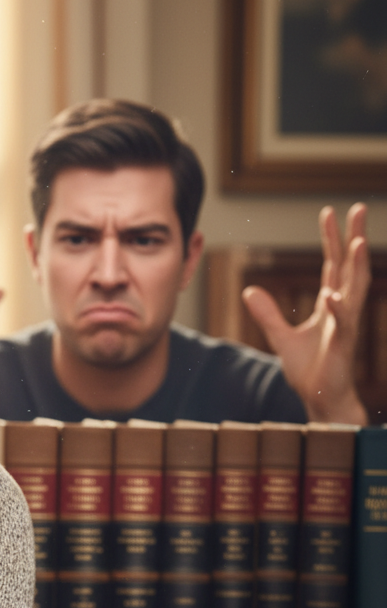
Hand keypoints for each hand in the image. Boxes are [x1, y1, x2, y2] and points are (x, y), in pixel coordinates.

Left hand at [243, 203, 369, 424]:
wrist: (321, 398)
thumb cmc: (309, 369)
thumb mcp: (281, 337)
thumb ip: (267, 313)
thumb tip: (249, 290)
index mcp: (330, 305)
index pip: (333, 264)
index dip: (332, 239)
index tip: (330, 213)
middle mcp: (342, 310)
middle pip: (350, 267)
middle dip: (353, 237)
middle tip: (356, 209)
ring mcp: (344, 326)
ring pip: (355, 289)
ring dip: (357, 265)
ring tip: (358, 241)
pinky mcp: (341, 346)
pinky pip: (342, 324)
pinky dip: (338, 310)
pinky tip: (332, 296)